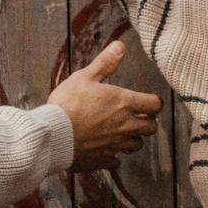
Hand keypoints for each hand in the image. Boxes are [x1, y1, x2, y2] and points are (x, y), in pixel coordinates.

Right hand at [48, 40, 161, 171]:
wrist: (52, 135)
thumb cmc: (67, 104)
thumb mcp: (84, 77)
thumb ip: (105, 63)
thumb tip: (120, 46)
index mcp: (124, 103)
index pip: (155, 104)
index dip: (154, 102)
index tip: (148, 102)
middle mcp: (125, 126)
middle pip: (151, 128)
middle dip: (147, 121)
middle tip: (137, 117)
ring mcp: (116, 145)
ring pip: (137, 145)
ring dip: (133, 139)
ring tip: (122, 133)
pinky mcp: (104, 160)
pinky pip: (116, 161)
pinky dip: (114, 156)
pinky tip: (105, 150)